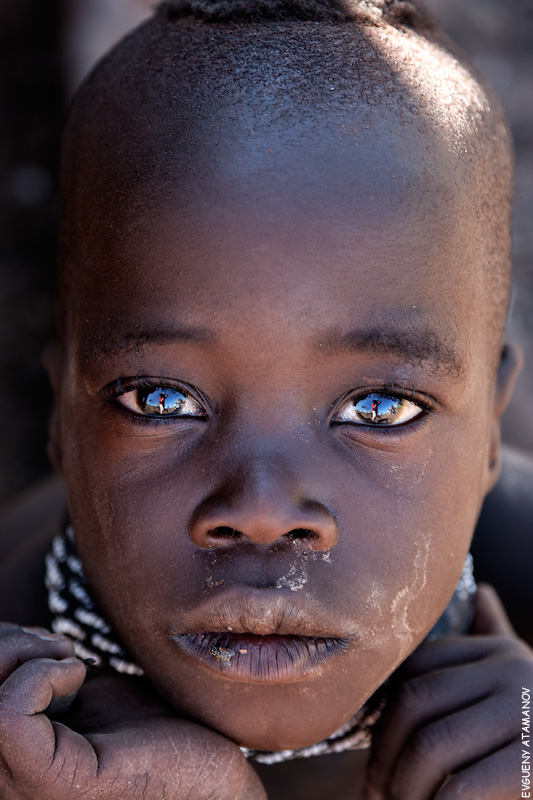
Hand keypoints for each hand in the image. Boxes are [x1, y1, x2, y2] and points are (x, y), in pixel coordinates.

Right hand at [0, 623, 265, 799]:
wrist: (211, 780)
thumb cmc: (153, 736)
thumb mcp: (81, 699)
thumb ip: (37, 684)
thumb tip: (6, 641)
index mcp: (11, 764)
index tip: (48, 646)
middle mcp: (6, 785)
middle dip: (5, 646)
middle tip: (55, 646)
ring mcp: (23, 792)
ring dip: (23, 653)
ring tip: (69, 660)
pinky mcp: (55, 786)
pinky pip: (7, 717)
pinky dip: (40, 675)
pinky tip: (78, 674)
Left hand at [364, 584, 531, 798]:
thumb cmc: (531, 734)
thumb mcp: (515, 683)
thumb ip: (492, 639)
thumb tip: (482, 591)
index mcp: (500, 650)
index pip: (415, 665)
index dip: (384, 713)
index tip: (373, 751)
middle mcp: (514, 670)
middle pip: (415, 700)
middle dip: (384, 752)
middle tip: (374, 790)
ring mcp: (526, 712)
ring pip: (431, 745)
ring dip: (404, 787)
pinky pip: (462, 787)